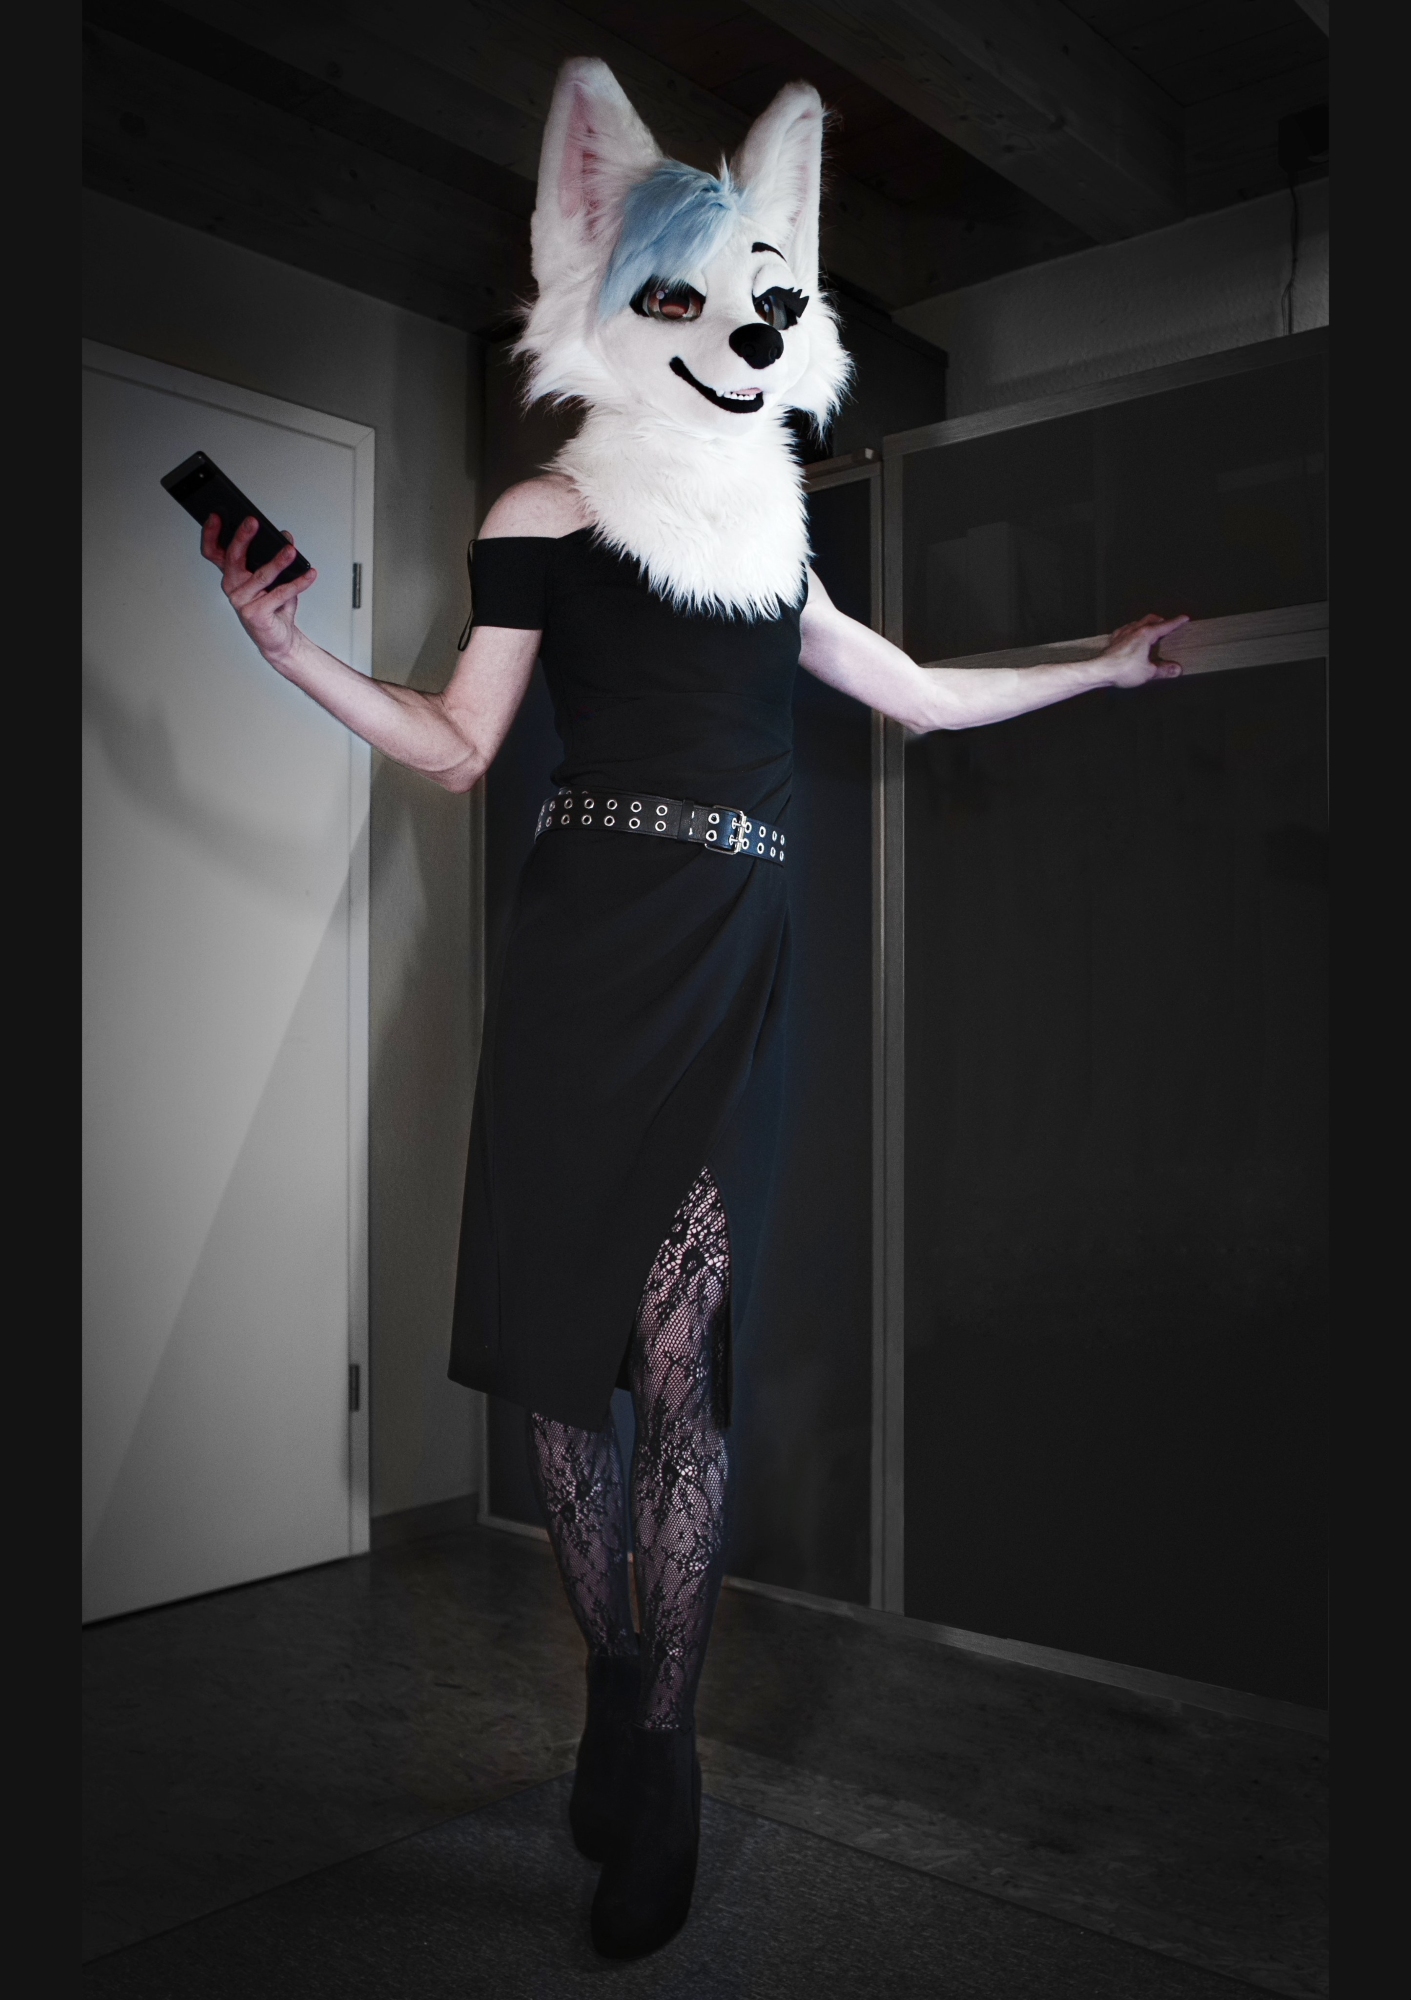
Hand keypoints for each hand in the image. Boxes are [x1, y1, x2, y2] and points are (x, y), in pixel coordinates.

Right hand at [200, 515, 316, 666]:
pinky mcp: (255, 614)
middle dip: (243, 537)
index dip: (211, 534)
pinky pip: (279, 594)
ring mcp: (241, 601)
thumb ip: (276, 556)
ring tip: (291, 550)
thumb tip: (286, 537)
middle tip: (253, 522)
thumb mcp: (274, 577)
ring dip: (278, 561)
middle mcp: (232, 587)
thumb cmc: (273, 606)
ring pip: (261, 575)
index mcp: (232, 575)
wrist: (280, 638)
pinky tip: (309, 575)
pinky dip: (297, 583)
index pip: (214, 551)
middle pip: (232, 558)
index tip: (216, 515)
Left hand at [1096, 612, 1187, 686]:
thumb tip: (1175, 669)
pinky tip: (1130, 634)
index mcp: (1146, 635)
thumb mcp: (1148, 672)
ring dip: (1146, 623)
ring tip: (1150, 628)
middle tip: (1167, 623)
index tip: (1183, 618)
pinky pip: (1124, 630)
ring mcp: (1123, 634)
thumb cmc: (1122, 670)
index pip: (1166, 625)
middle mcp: (1134, 631)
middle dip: (1160, 620)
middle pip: (1150, 619)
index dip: (1176, 622)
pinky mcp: (1114, 640)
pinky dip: (1131, 630)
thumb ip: (1164, 670)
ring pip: (1137, 622)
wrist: (1101, 670)